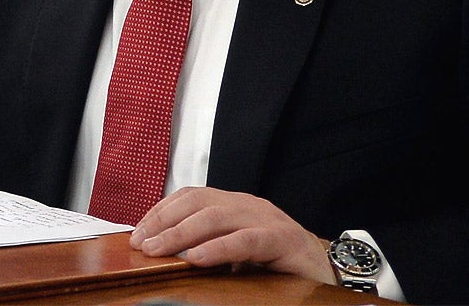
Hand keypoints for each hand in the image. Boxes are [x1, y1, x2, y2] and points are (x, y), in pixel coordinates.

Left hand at [131, 187, 333, 281]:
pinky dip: (218, 248)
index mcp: (235, 205)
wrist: (331, 271)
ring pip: (216, 217)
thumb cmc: (279, 266)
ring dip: (181, 234)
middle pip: (197, 203)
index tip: (137, 233)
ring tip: (158, 250)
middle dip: (164, 222)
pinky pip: (246, 240)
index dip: (161, 212)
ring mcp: (266, 219)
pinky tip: (197, 259)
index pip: (190, 197)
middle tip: (140, 244)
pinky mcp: (283, 240)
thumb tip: (166, 257)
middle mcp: (248, 205)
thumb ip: (209, 250)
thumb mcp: (237, 255)